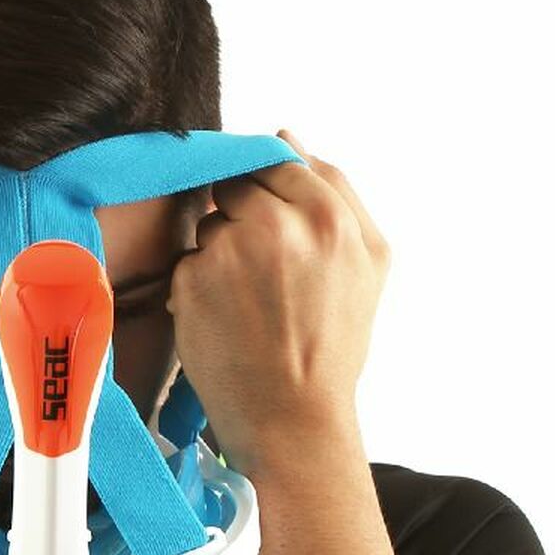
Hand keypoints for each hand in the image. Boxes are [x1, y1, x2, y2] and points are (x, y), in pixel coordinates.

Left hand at [166, 130, 390, 479]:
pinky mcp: (191, 280)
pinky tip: (223, 320)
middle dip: (241, 217)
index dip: (269, 193)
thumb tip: (287, 137)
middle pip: (235, 186)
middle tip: (258, 271)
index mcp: (328, 214)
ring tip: (246, 302)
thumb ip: (335, 191)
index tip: (270, 226)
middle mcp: (276, 225)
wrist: (292, 417)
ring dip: (218, 251)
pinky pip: (187, 262)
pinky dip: (197, 285)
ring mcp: (228, 251)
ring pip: (208, 224)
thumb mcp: (368, 262)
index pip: (277, 160)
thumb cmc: (333, 343)